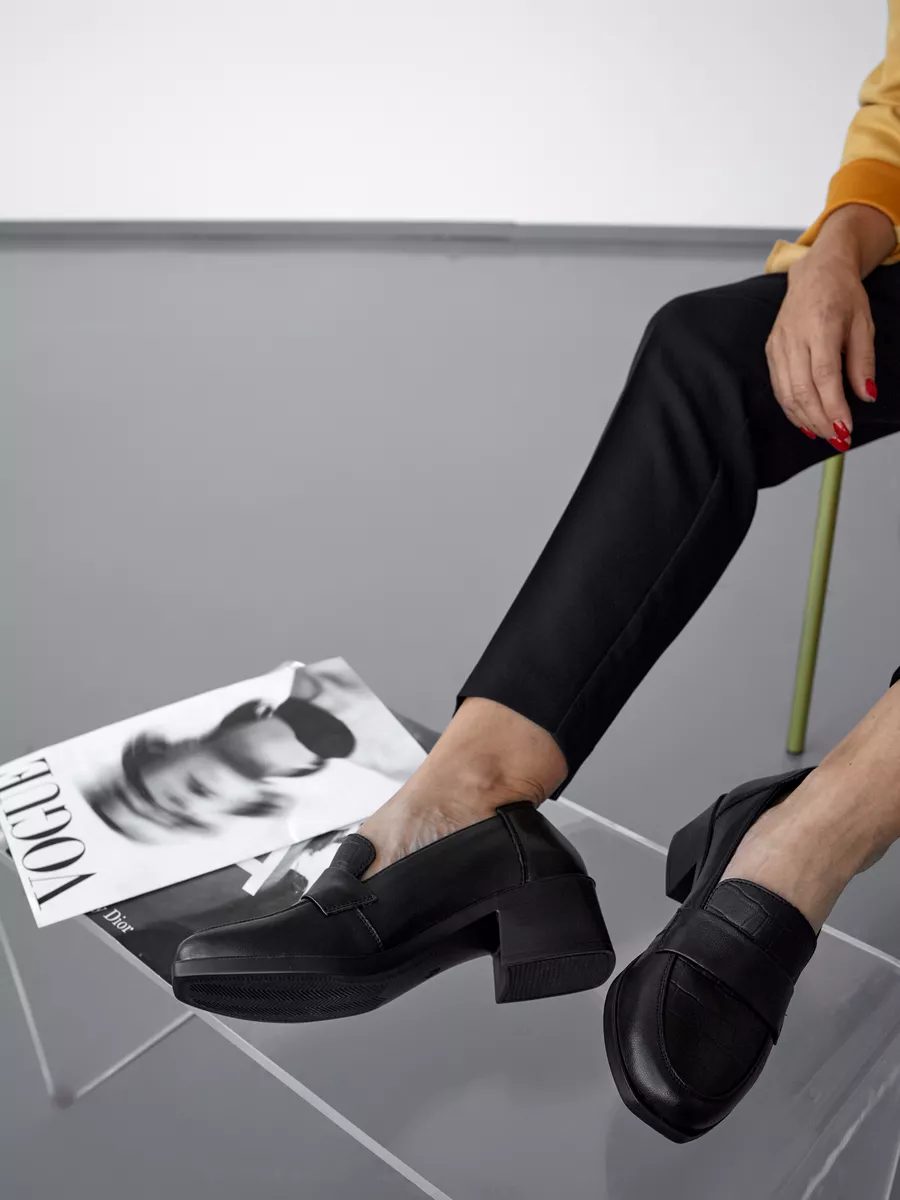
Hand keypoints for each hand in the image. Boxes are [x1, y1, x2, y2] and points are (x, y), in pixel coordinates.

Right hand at [765, 249, 876, 447]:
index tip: (846, 429)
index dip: (833, 407)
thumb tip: (866, 395)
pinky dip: (791, 409)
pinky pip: (779, 387)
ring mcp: (779, 345)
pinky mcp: (771, 352)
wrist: (815, 273)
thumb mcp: (864, 324)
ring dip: (805, 419)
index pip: (824, 376)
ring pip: (787, 393)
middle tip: (838, 439)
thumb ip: (863, 362)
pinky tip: (806, 421)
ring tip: (825, 434)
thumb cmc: (842, 295)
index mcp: (821, 326)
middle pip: (802, 390)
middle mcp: (795, 337)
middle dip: (820, 420)